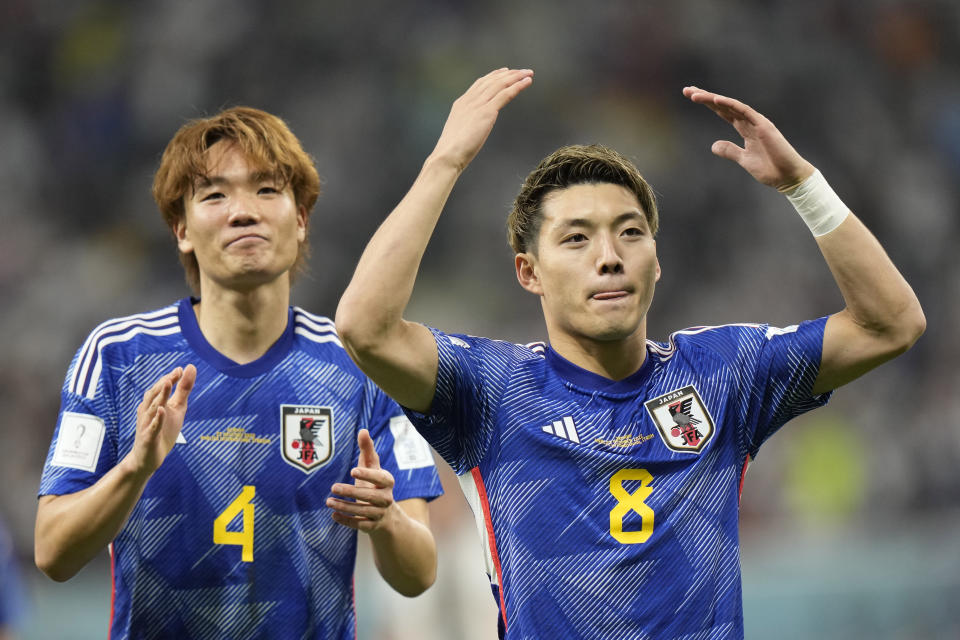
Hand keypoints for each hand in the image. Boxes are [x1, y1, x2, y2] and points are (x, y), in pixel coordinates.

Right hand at [126, 365, 196, 474]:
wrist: (148, 458)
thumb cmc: (163, 430)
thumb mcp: (177, 408)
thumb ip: (183, 390)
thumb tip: (189, 368)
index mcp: (153, 403)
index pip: (161, 388)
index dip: (170, 378)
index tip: (180, 369)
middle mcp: (147, 411)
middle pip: (154, 395)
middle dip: (164, 383)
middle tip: (175, 373)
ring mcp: (146, 424)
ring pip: (152, 408)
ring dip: (160, 396)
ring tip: (168, 384)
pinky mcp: (148, 437)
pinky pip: (152, 427)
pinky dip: (157, 418)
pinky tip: (162, 410)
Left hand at [327, 428, 398, 532]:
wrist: (386, 514)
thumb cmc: (375, 484)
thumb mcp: (373, 467)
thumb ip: (368, 449)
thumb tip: (363, 430)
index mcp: (387, 482)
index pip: (380, 478)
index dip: (368, 474)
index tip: (352, 470)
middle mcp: (386, 498)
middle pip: (369, 496)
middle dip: (351, 492)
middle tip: (333, 487)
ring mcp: (380, 513)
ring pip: (363, 511)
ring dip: (345, 506)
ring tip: (329, 501)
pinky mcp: (372, 526)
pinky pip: (359, 525)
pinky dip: (346, 521)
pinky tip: (333, 515)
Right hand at [430, 67, 533, 171]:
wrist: (448, 154)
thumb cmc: (452, 151)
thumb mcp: (459, 132)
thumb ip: (468, 126)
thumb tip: (474, 130)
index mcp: (461, 104)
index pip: (479, 84)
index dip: (493, 76)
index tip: (504, 71)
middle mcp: (470, 100)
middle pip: (491, 81)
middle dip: (508, 74)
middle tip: (521, 71)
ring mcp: (478, 105)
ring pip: (500, 84)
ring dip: (516, 77)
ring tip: (528, 73)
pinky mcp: (487, 111)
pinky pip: (505, 94)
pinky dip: (517, 86)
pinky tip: (527, 82)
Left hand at [683, 86, 814, 191]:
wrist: (787, 177)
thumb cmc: (770, 168)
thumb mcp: (744, 159)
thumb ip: (730, 150)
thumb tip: (713, 146)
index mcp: (745, 128)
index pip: (723, 112)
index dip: (708, 104)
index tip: (691, 97)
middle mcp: (749, 121)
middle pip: (723, 105)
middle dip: (705, 97)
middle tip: (687, 90)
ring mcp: (756, 122)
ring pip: (731, 105)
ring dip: (712, 99)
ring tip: (695, 95)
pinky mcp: (763, 125)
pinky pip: (744, 111)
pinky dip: (730, 104)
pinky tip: (716, 99)